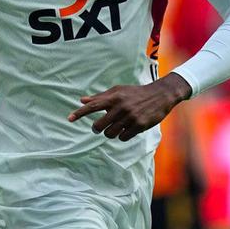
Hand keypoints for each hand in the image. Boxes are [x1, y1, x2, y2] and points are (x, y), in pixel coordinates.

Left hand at [67, 73, 191, 141]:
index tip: (69, 119)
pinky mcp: (139, 126)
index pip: (93, 106)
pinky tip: (126, 129)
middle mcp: (120, 107)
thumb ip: (100, 97)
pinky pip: (123, 137)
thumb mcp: (118, 91)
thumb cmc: (135, 93)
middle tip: (99, 127)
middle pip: (99, 125)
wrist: (160, 95)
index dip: (80, 113)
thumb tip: (82, 100)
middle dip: (97, 128)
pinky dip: (122, 135)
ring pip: (110, 134)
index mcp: (114, 97)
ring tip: (115, 127)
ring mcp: (130, 117)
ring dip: (110, 133)